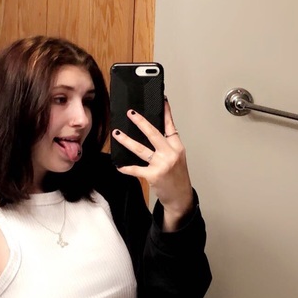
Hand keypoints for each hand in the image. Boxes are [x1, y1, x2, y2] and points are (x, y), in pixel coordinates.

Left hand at [112, 98, 193, 230]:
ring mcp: (162, 164)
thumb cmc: (177, 177)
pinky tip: (119, 166)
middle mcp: (170, 153)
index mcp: (177, 147)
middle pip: (154, 133)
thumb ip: (166, 145)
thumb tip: (150, 133)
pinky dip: (126, 168)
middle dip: (141, 122)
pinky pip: (136, 169)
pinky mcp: (154, 175)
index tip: (161, 100)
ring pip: (141, 149)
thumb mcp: (177, 158)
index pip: (171, 126)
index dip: (166, 113)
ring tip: (117, 133)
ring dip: (127, 140)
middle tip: (131, 113)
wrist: (180, 197)